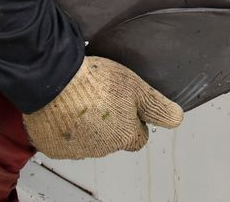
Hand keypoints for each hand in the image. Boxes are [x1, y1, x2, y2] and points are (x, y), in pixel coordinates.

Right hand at [23, 56, 182, 158]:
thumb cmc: (95, 82)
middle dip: (111, 124)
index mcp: (124, 136)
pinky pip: (64, 141)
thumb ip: (157, 106)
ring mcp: (76, 149)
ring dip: (88, 126)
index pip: (138, 139)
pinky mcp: (53, 146)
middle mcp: (101, 148)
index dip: (136, 122)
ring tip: (83, 100)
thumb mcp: (137, 88)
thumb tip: (176, 118)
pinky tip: (65, 109)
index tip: (128, 108)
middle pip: (113, 140)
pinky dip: (66, 128)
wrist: (55, 79)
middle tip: (103, 99)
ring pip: (89, 140)